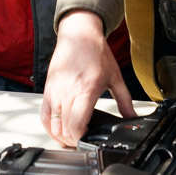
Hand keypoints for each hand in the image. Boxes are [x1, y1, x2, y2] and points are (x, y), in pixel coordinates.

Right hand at [42, 10, 134, 145]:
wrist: (79, 34)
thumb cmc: (95, 52)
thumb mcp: (115, 76)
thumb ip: (125, 100)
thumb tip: (132, 116)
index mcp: (85, 89)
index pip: (76, 124)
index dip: (80, 138)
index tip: (88, 140)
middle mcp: (67, 92)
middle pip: (63, 129)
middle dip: (73, 141)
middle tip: (83, 141)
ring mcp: (55, 92)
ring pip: (52, 125)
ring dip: (61, 136)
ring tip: (72, 138)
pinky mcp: (48, 90)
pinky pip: (44, 116)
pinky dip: (49, 128)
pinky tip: (58, 131)